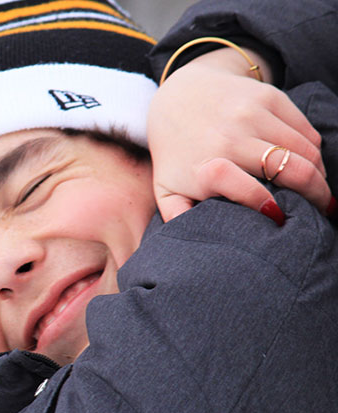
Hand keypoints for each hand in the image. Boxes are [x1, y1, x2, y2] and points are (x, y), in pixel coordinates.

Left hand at [148, 47, 332, 222]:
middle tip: (325, 210)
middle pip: (292, 169)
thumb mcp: (165, 187)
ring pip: (306, 150)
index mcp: (205, 167)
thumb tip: (187, 240)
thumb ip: (175, 215)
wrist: (178, 96)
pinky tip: (308, 164)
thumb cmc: (175, 152)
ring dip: (319, 173)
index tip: (279, 218)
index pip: (247, 190)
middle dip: (316, 193)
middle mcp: (229, 138)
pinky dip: (314, 150)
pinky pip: (306, 130)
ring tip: (318, 190)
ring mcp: (251, 114)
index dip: (267, 205)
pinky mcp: (268, 96)